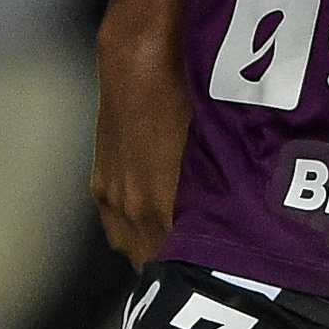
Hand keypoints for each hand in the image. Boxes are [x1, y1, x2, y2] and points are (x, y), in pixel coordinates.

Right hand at [92, 20, 192, 268]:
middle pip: (148, 261)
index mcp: (158, 209)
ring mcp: (112, 195)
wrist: (137, 59)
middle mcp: (131, 210)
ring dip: (147, 246)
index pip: (172, 265)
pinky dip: (129, 226)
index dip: (190, 269)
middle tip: (193, 257)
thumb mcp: (208, 149)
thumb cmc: (180, 97)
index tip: (206, 269)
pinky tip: (144, 218)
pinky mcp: (100, 179)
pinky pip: (113, 222)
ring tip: (171, 241)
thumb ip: (210, 195)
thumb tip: (229, 217)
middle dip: (169, 262)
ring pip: (128, 244)